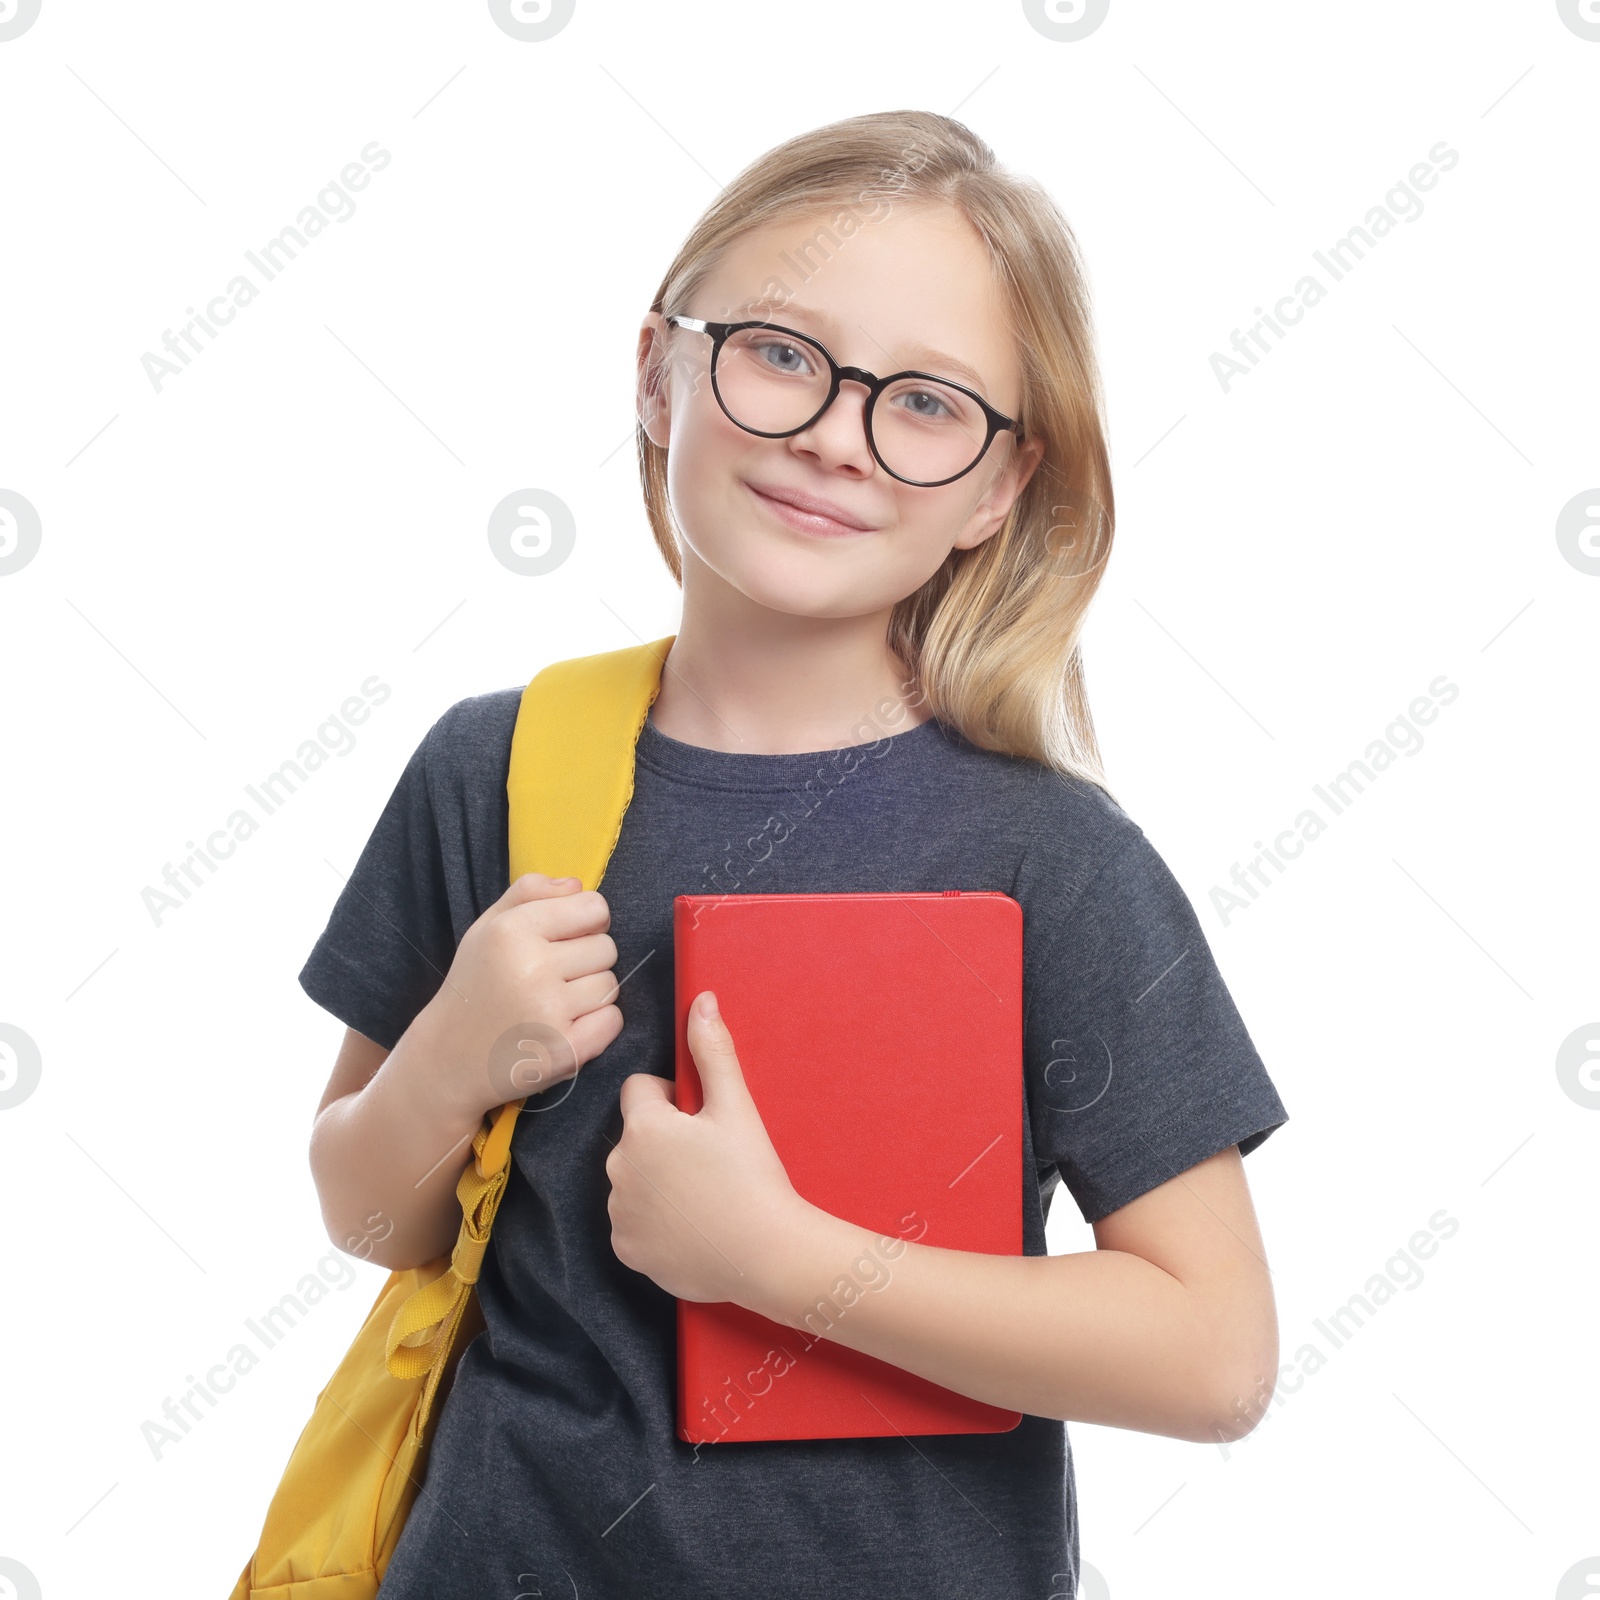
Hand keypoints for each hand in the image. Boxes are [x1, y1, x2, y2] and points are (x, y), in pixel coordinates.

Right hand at [417, 873, 624, 1122]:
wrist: (448, 1057)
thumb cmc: (475, 984)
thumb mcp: (488, 926)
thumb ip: (529, 892)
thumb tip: (578, 884)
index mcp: (513, 930)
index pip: (594, 907)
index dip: (587, 922)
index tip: (566, 938)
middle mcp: (533, 967)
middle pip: (606, 947)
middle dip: (586, 959)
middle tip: (552, 977)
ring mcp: (550, 1012)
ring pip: (611, 985)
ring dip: (591, 993)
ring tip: (554, 1002)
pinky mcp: (565, 1050)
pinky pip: (613, 1021)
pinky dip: (599, 1024)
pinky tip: (566, 1026)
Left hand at [606, 990, 808, 1306]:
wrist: (766, 1254)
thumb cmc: (752, 1175)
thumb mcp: (736, 1107)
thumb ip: (712, 1051)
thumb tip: (700, 1000)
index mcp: (642, 1126)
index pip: (640, 1089)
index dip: (672, 1100)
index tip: (703, 1122)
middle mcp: (618, 1168)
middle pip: (634, 1136)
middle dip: (662, 1140)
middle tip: (708, 1160)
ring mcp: (619, 1212)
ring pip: (632, 1179)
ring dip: (655, 1180)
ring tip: (703, 1195)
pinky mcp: (626, 1249)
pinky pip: (632, 1223)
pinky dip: (654, 1223)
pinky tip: (691, 1226)